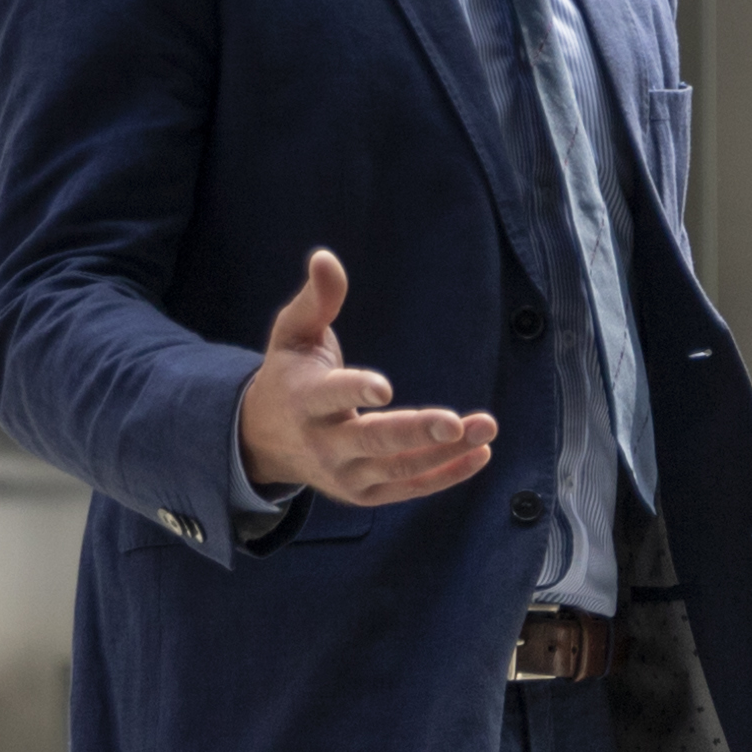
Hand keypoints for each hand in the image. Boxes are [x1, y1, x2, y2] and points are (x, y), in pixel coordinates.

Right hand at [234, 250, 497, 508]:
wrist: (264, 442)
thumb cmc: (289, 375)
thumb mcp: (292, 334)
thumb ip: (316, 300)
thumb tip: (326, 258)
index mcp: (304, 400)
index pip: (331, 396)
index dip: (356, 391)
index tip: (385, 388)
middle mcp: (323, 444)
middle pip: (372, 442)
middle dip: (415, 432)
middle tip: (456, 422)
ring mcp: (344, 475)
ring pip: (398, 468)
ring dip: (446, 452)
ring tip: (487, 428)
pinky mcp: (364, 494)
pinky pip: (409, 488)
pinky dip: (446, 475)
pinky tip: (481, 453)